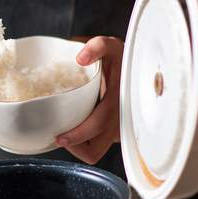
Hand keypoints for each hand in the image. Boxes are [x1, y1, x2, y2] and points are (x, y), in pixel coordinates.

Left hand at [56, 36, 123, 163]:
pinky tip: (76, 126)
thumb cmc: (122, 60)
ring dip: (79, 146)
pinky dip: (85, 141)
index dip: (77, 136)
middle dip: (74, 148)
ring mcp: (118, 130)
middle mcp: (120, 121)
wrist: (138, 68)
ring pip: (95, 151)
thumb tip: (81, 58)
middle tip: (59, 136)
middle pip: (94, 151)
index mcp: (118, 102)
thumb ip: (98, 47)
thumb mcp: (111, 47)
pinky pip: (98, 145)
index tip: (59, 137)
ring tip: (66, 131)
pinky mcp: (114, 133)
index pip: (97, 126)